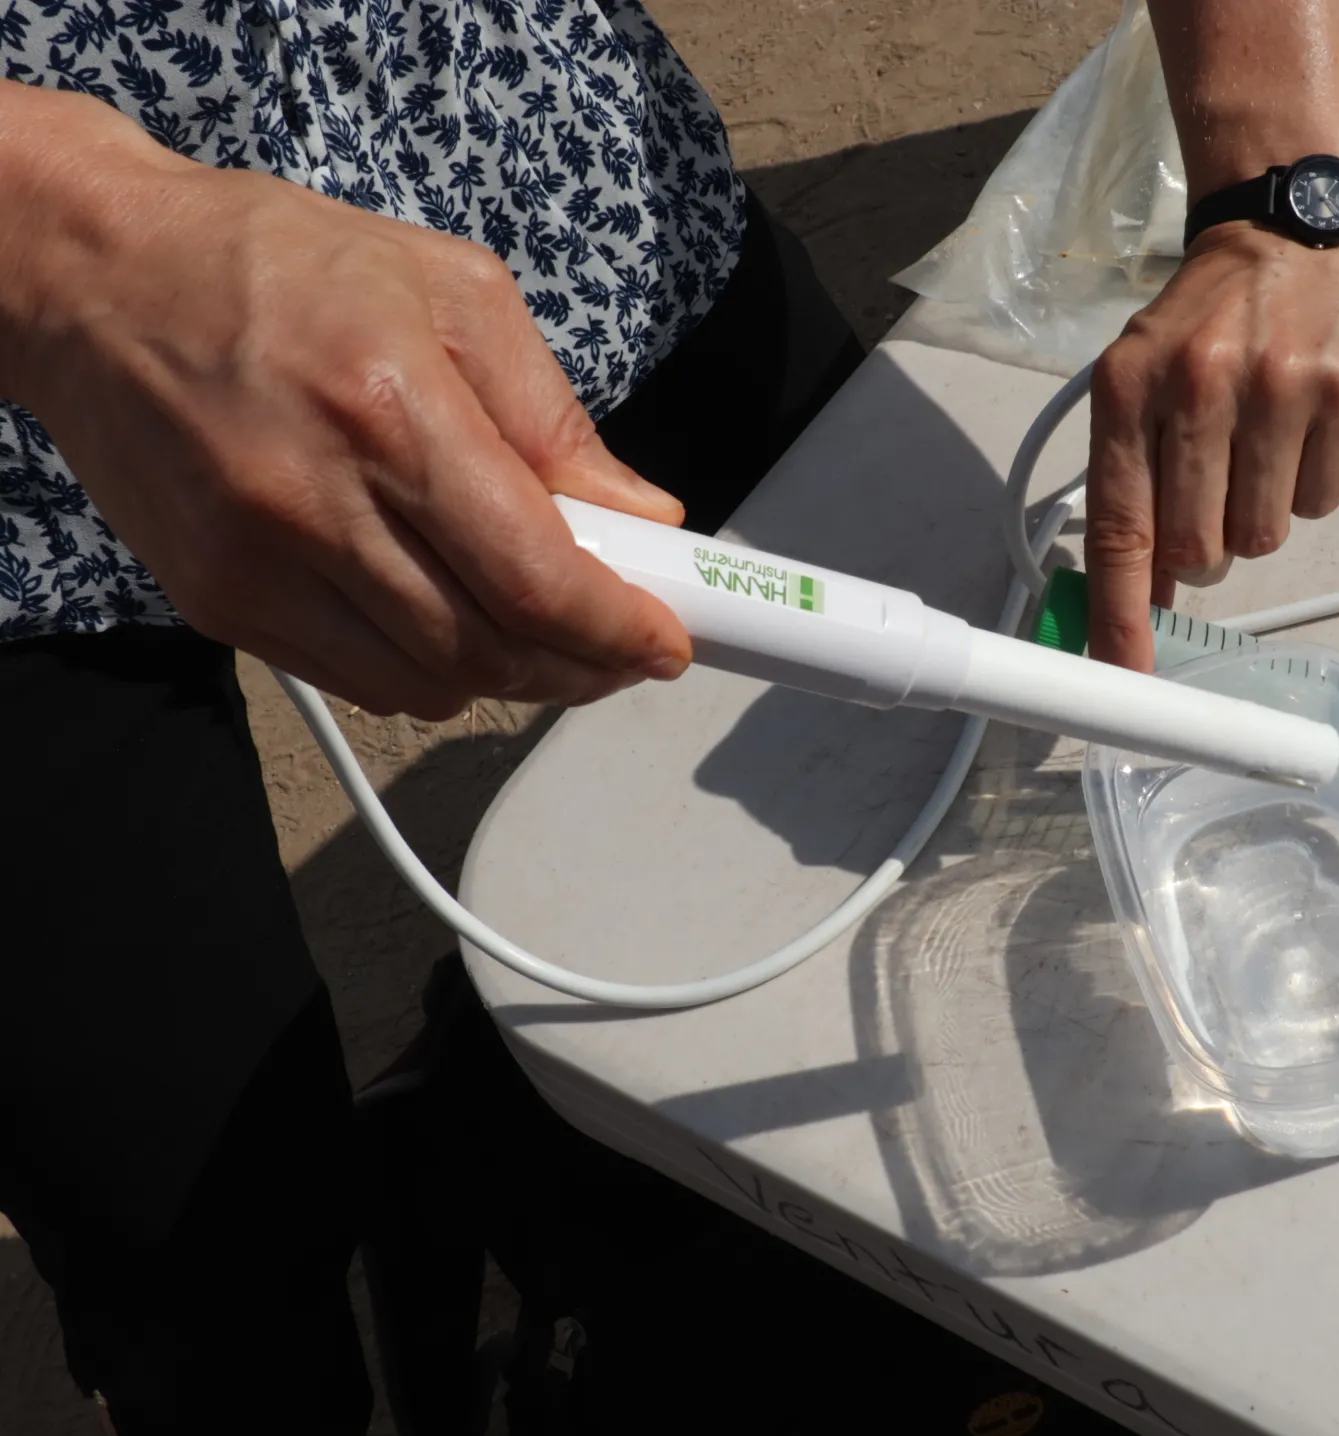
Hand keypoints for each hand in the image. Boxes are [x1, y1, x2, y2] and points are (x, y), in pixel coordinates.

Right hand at [1, 89, 689, 719]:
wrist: (94, 281)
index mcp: (389, 411)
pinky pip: (360, 683)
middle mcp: (315, 503)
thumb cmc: (276, 267)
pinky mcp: (218, 602)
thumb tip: (642, 515)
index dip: (618, 631)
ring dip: (512, 677)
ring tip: (548, 633)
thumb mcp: (453, 294)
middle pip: (488, 651)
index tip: (665, 642)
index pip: (534, 576)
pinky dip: (432, 675)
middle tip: (621, 644)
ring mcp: (257, 566)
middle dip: (580, 666)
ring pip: (429, 685)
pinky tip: (455, 624)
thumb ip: (555, 419)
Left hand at [1084, 224, 1338, 670]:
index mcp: (1130, 387)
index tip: (1124, 673)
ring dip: (1259, 514)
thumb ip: (1132, 483)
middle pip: (1195, 548)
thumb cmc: (1208, 318)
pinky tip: (1307, 431)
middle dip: (1201, 549)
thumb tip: (1139, 598)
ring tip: (1263, 446)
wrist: (1293, 228)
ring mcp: (1279, 388)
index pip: (1122, 527)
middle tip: (1214, 495)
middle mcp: (1199, 386)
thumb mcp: (1141, 380)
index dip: (1122, 612)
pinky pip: (1323, 502)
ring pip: (1262, 535)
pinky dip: (1313, 485)